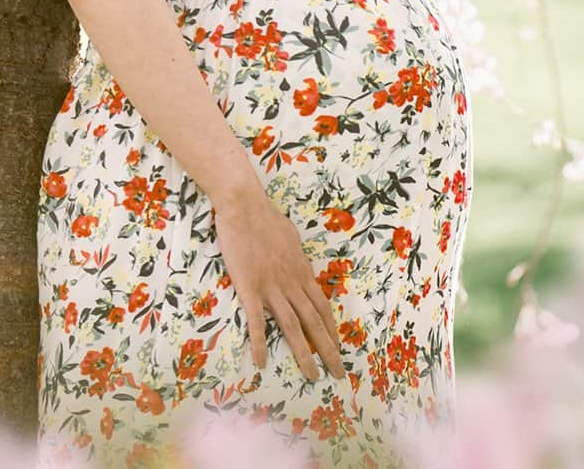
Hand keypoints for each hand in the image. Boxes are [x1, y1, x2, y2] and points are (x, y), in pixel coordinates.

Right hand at [212, 184, 346, 383]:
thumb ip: (296, 256)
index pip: (322, 307)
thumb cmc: (267, 217)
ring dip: (304, 354)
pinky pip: (257, 322)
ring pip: (292, 328)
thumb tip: (299, 264)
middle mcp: (292, 284)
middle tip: (338, 373)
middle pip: (314, 323)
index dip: (331, 330)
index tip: (338, 347)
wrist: (245, 207)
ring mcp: (272, 288)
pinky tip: (262, 363)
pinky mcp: (250, 289)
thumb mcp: (292, 237)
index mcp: (302, 272)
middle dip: (329, 350)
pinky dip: (260, 344)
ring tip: (313, 376)